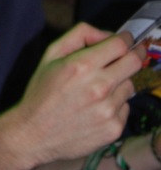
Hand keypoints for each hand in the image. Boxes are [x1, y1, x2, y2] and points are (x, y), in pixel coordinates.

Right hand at [9, 23, 144, 167]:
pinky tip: (95, 109)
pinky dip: (115, 105)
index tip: (125, 40)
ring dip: (119, 83)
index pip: (120, 44)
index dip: (125, 39)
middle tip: (129, 56)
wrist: (33, 135)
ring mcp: (108, 110)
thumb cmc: (41, 93)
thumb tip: (106, 34)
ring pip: (129, 86)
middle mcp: (99, 87)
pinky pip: (125, 108)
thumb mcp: (50, 55)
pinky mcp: (113, 129)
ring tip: (98, 90)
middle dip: (134, 55)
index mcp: (82, 66)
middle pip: (135, 62)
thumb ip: (79, 35)